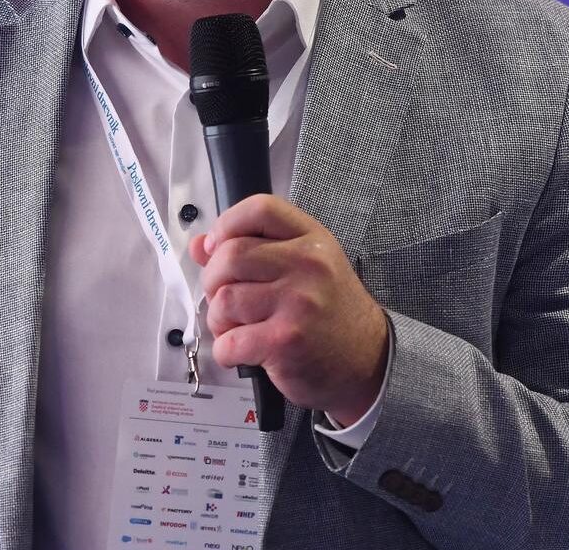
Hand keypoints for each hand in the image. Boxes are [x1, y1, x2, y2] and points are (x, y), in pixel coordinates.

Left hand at [190, 194, 389, 425]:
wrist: (369, 360)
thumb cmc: (330, 312)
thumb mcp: (304, 267)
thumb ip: (253, 249)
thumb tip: (199, 245)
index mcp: (312, 239)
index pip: (259, 209)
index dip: (226, 224)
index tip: (217, 246)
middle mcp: (307, 265)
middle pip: (230, 255)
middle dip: (213, 279)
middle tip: (224, 296)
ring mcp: (297, 303)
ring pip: (224, 299)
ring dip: (219, 318)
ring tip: (236, 326)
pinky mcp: (285, 341)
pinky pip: (229, 341)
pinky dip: (225, 350)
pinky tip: (242, 350)